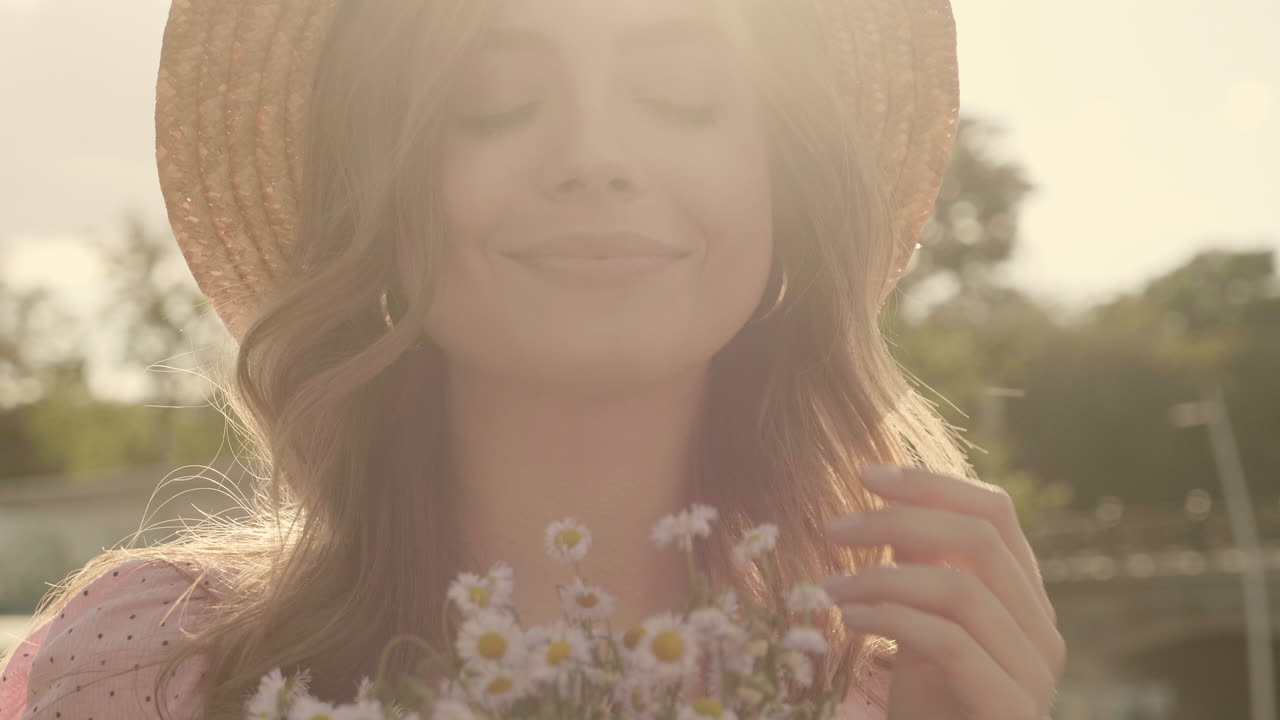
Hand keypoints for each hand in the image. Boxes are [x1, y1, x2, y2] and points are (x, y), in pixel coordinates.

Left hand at [822, 465, 1065, 719]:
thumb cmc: (927, 706)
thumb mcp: (917, 626)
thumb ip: (915, 569)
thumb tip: (883, 503)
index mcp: (1024, 598)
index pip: (995, 511)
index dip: (931, 483)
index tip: (865, 474)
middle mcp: (1042, 629)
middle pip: (979, 539)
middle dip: (897, 521)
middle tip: (832, 527)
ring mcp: (1036, 672)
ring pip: (963, 587)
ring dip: (880, 577)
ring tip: (827, 588)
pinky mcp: (1012, 709)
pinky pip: (951, 643)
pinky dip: (891, 619)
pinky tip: (848, 619)